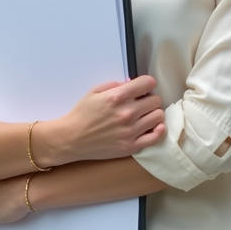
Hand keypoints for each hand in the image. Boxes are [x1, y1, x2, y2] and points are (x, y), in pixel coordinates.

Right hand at [47, 76, 165, 162]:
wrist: (72, 139)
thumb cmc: (82, 115)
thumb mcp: (94, 92)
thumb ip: (115, 85)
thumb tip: (132, 84)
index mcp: (116, 97)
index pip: (148, 83)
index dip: (147, 83)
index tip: (144, 87)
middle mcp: (126, 113)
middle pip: (155, 100)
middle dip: (149, 98)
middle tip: (141, 102)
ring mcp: (130, 131)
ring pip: (158, 116)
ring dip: (153, 113)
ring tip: (144, 115)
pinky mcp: (131, 146)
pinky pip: (156, 137)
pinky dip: (158, 130)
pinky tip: (153, 127)